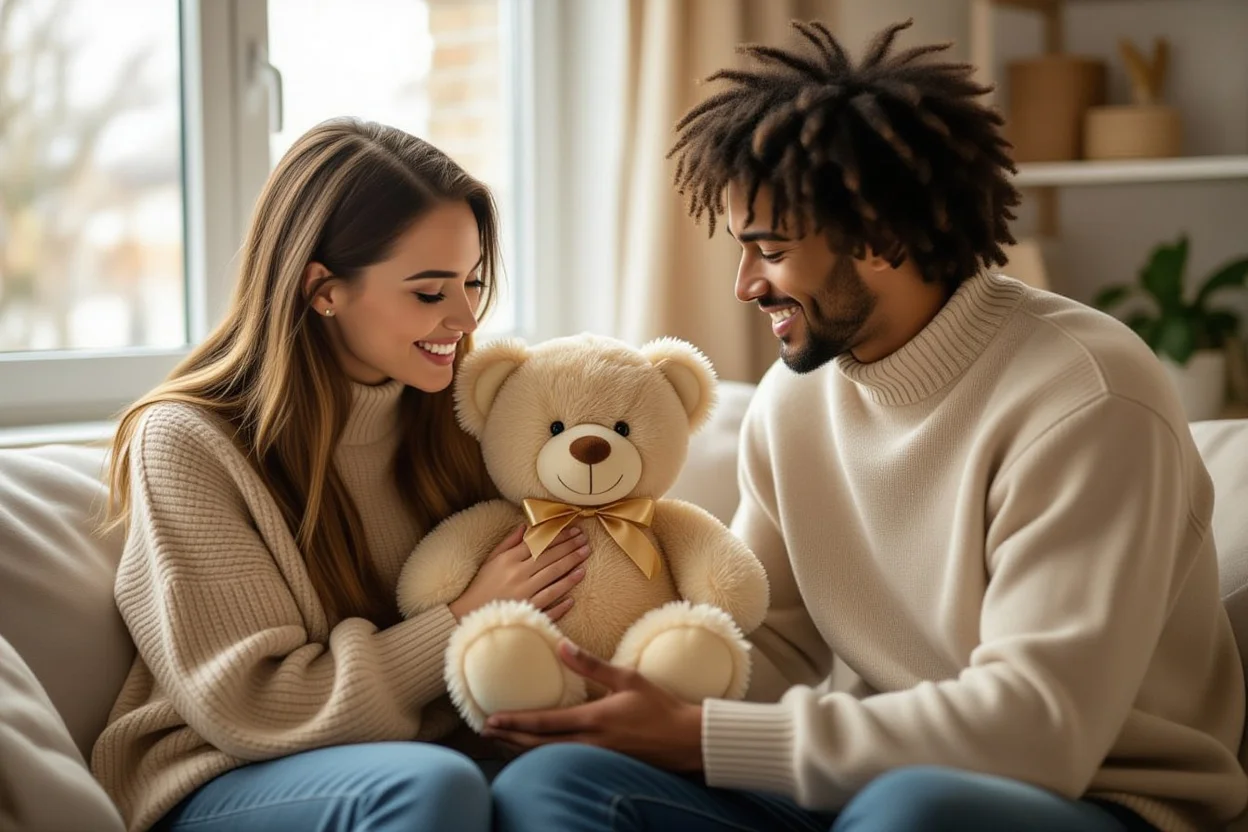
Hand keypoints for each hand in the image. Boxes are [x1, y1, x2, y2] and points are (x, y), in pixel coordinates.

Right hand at [448, 524, 587, 621]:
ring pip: (553, 576)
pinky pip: (549, 601)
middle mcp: (518, 573)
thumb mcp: (491, 560)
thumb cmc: (481, 586)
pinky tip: (574, 594)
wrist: (468, 615)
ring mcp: (524, 592)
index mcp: (509, 559)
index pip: (539, 543)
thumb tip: (525, 527)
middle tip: (585, 540)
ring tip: (585, 559)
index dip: (558, 535)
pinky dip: (562, 597)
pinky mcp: (526, 610)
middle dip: (570, 547)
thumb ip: (508, 543)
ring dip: (571, 567)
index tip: (573, 530)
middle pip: (550, 557)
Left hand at [481, 640, 704, 772]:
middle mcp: (590, 743)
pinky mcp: (602, 765)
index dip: (515, 721)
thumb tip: (562, 647)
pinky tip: (534, 752)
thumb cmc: (659, 706)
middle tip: (485, 731)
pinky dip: (542, 756)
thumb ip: (592, 664)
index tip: (491, 718)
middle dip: (509, 738)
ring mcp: (595, 758)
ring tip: (501, 741)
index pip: (545, 722)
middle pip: (539, 745)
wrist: (685, 741)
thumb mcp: (628, 678)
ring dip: (522, 749)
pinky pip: (563, 762)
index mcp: (594, 719)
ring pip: (549, 757)